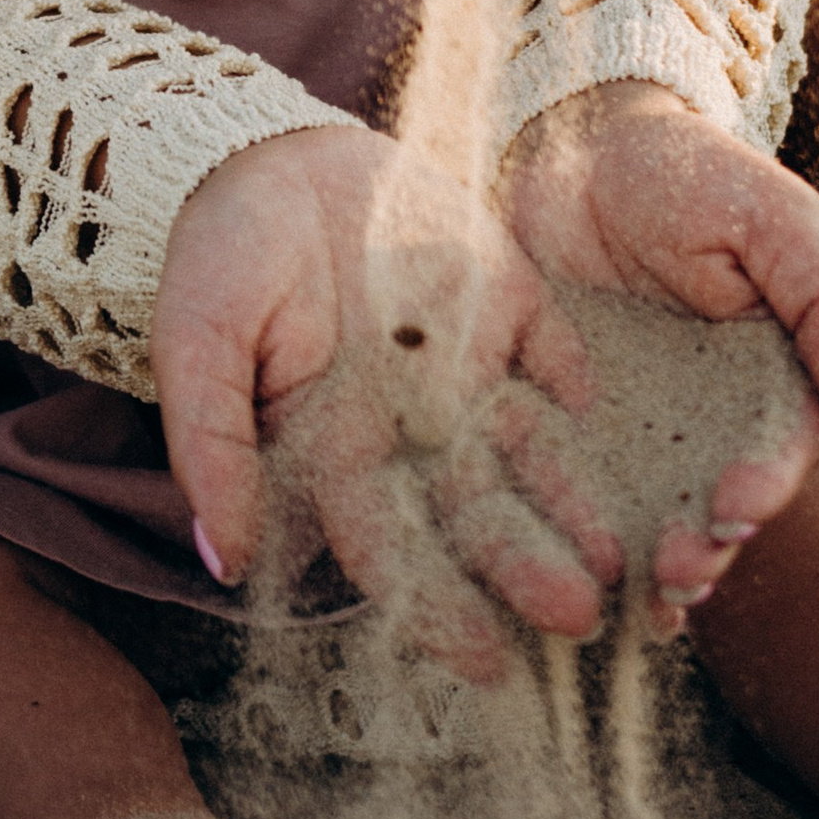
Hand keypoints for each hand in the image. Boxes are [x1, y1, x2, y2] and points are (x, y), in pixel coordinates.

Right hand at [151, 123, 632, 682]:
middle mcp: (412, 422)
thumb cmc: (216, 257)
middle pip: (475, 512)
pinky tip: (592, 408)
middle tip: (579, 617)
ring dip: (568, 499)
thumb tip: (223, 560)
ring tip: (620, 557)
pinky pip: (549, 344)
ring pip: (525, 447)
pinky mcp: (502, 295)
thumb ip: (212, 447)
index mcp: (338, 449)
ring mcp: (463, 361)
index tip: (486, 663)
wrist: (259, 155)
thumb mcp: (197, 347)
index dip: (437, 607)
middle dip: (524, 567)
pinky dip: (572, 373)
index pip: (394, 547)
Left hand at [500, 82, 818, 593]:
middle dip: (706, 543)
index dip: (765, 484)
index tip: (735, 506)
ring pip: (652, 505)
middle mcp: (708, 412)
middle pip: (717, 496)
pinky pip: (572, 482)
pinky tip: (568, 575)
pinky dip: (573, 530)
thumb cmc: (689, 171)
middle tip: (679, 571)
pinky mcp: (561, 416)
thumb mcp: (774, 218)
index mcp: (771, 372)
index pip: (781, 445)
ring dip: (651, 557)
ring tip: (639, 592)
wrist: (573, 140)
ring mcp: (635, 420)